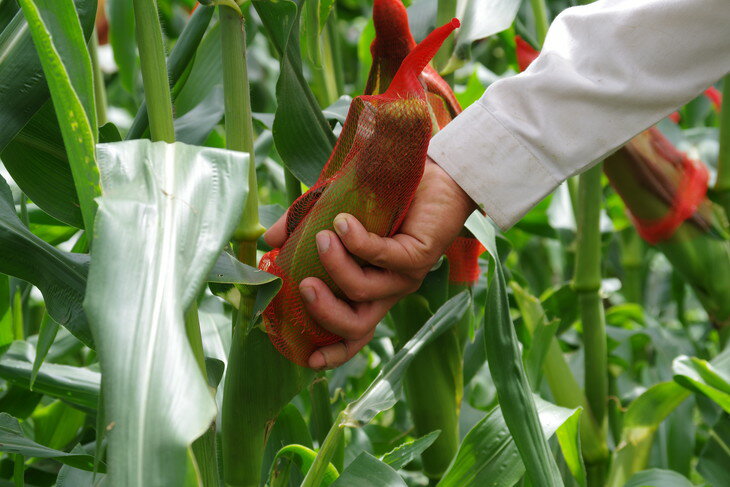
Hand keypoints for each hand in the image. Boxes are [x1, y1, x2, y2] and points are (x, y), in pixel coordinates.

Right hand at [264, 158, 476, 368]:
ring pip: (365, 290)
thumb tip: (268, 241)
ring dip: (337, 266)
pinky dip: (359, 243)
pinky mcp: (420, 255)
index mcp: (371, 289)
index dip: (334, 353)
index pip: (355, 332)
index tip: (309, 360)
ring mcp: (406, 275)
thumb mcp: (332, 210)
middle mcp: (389, 290)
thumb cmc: (383, 196)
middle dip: (326, 312)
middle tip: (305, 286)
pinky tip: (344, 223)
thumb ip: (301, 226)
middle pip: (357, 325)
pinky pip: (384, 257)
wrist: (435, 173)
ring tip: (323, 237)